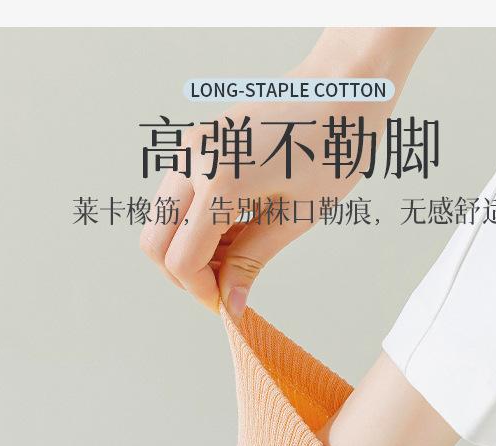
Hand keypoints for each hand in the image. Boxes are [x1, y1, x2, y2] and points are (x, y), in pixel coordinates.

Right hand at [140, 28, 432, 319]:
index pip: (182, 260)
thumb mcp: (293, 217)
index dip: (201, 292)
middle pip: (154, 242)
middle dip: (184, 275)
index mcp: (220, 182)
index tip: (227, 305)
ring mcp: (190, 148)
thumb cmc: (330, 149)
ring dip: (187, 249)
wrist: (341, 90)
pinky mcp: (196, 143)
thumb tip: (229, 305)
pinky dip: (194, 225)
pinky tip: (234, 229)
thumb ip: (250, 261)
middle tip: (224, 286)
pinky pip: (176, 198)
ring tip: (235, 256)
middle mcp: (193, 160)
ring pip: (160, 220)